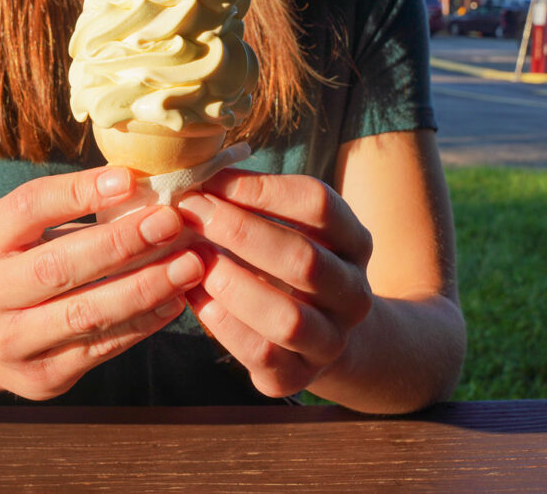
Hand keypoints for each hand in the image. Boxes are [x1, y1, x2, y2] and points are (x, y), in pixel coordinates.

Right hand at [0, 166, 205, 401]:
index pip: (27, 208)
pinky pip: (101, 347)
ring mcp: (11, 342)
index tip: (129, 180)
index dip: (77, 191)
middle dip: (121, 242)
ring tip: (188, 264)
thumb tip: (146, 189)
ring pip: (85, 313)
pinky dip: (144, 323)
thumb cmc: (24, 270)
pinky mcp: (42, 377)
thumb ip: (74, 214)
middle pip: (58, 266)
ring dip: (144, 287)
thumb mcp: (28, 236)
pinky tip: (175, 300)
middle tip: (171, 222)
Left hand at [177, 169, 373, 398]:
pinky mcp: (299, 377)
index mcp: (354, 242)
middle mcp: (353, 293)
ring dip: (234, 285)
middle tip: (192, 213)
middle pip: (304, 260)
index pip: (318, 204)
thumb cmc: (286, 264)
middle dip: (240, 232)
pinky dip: (223, 324)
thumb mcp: (287, 227)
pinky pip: (262, 355)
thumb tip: (194, 168)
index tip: (211, 178)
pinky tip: (193, 296)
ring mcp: (331, 340)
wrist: (324, 336)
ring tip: (193, 259)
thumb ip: (251, 201)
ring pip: (288, 318)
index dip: (262, 188)